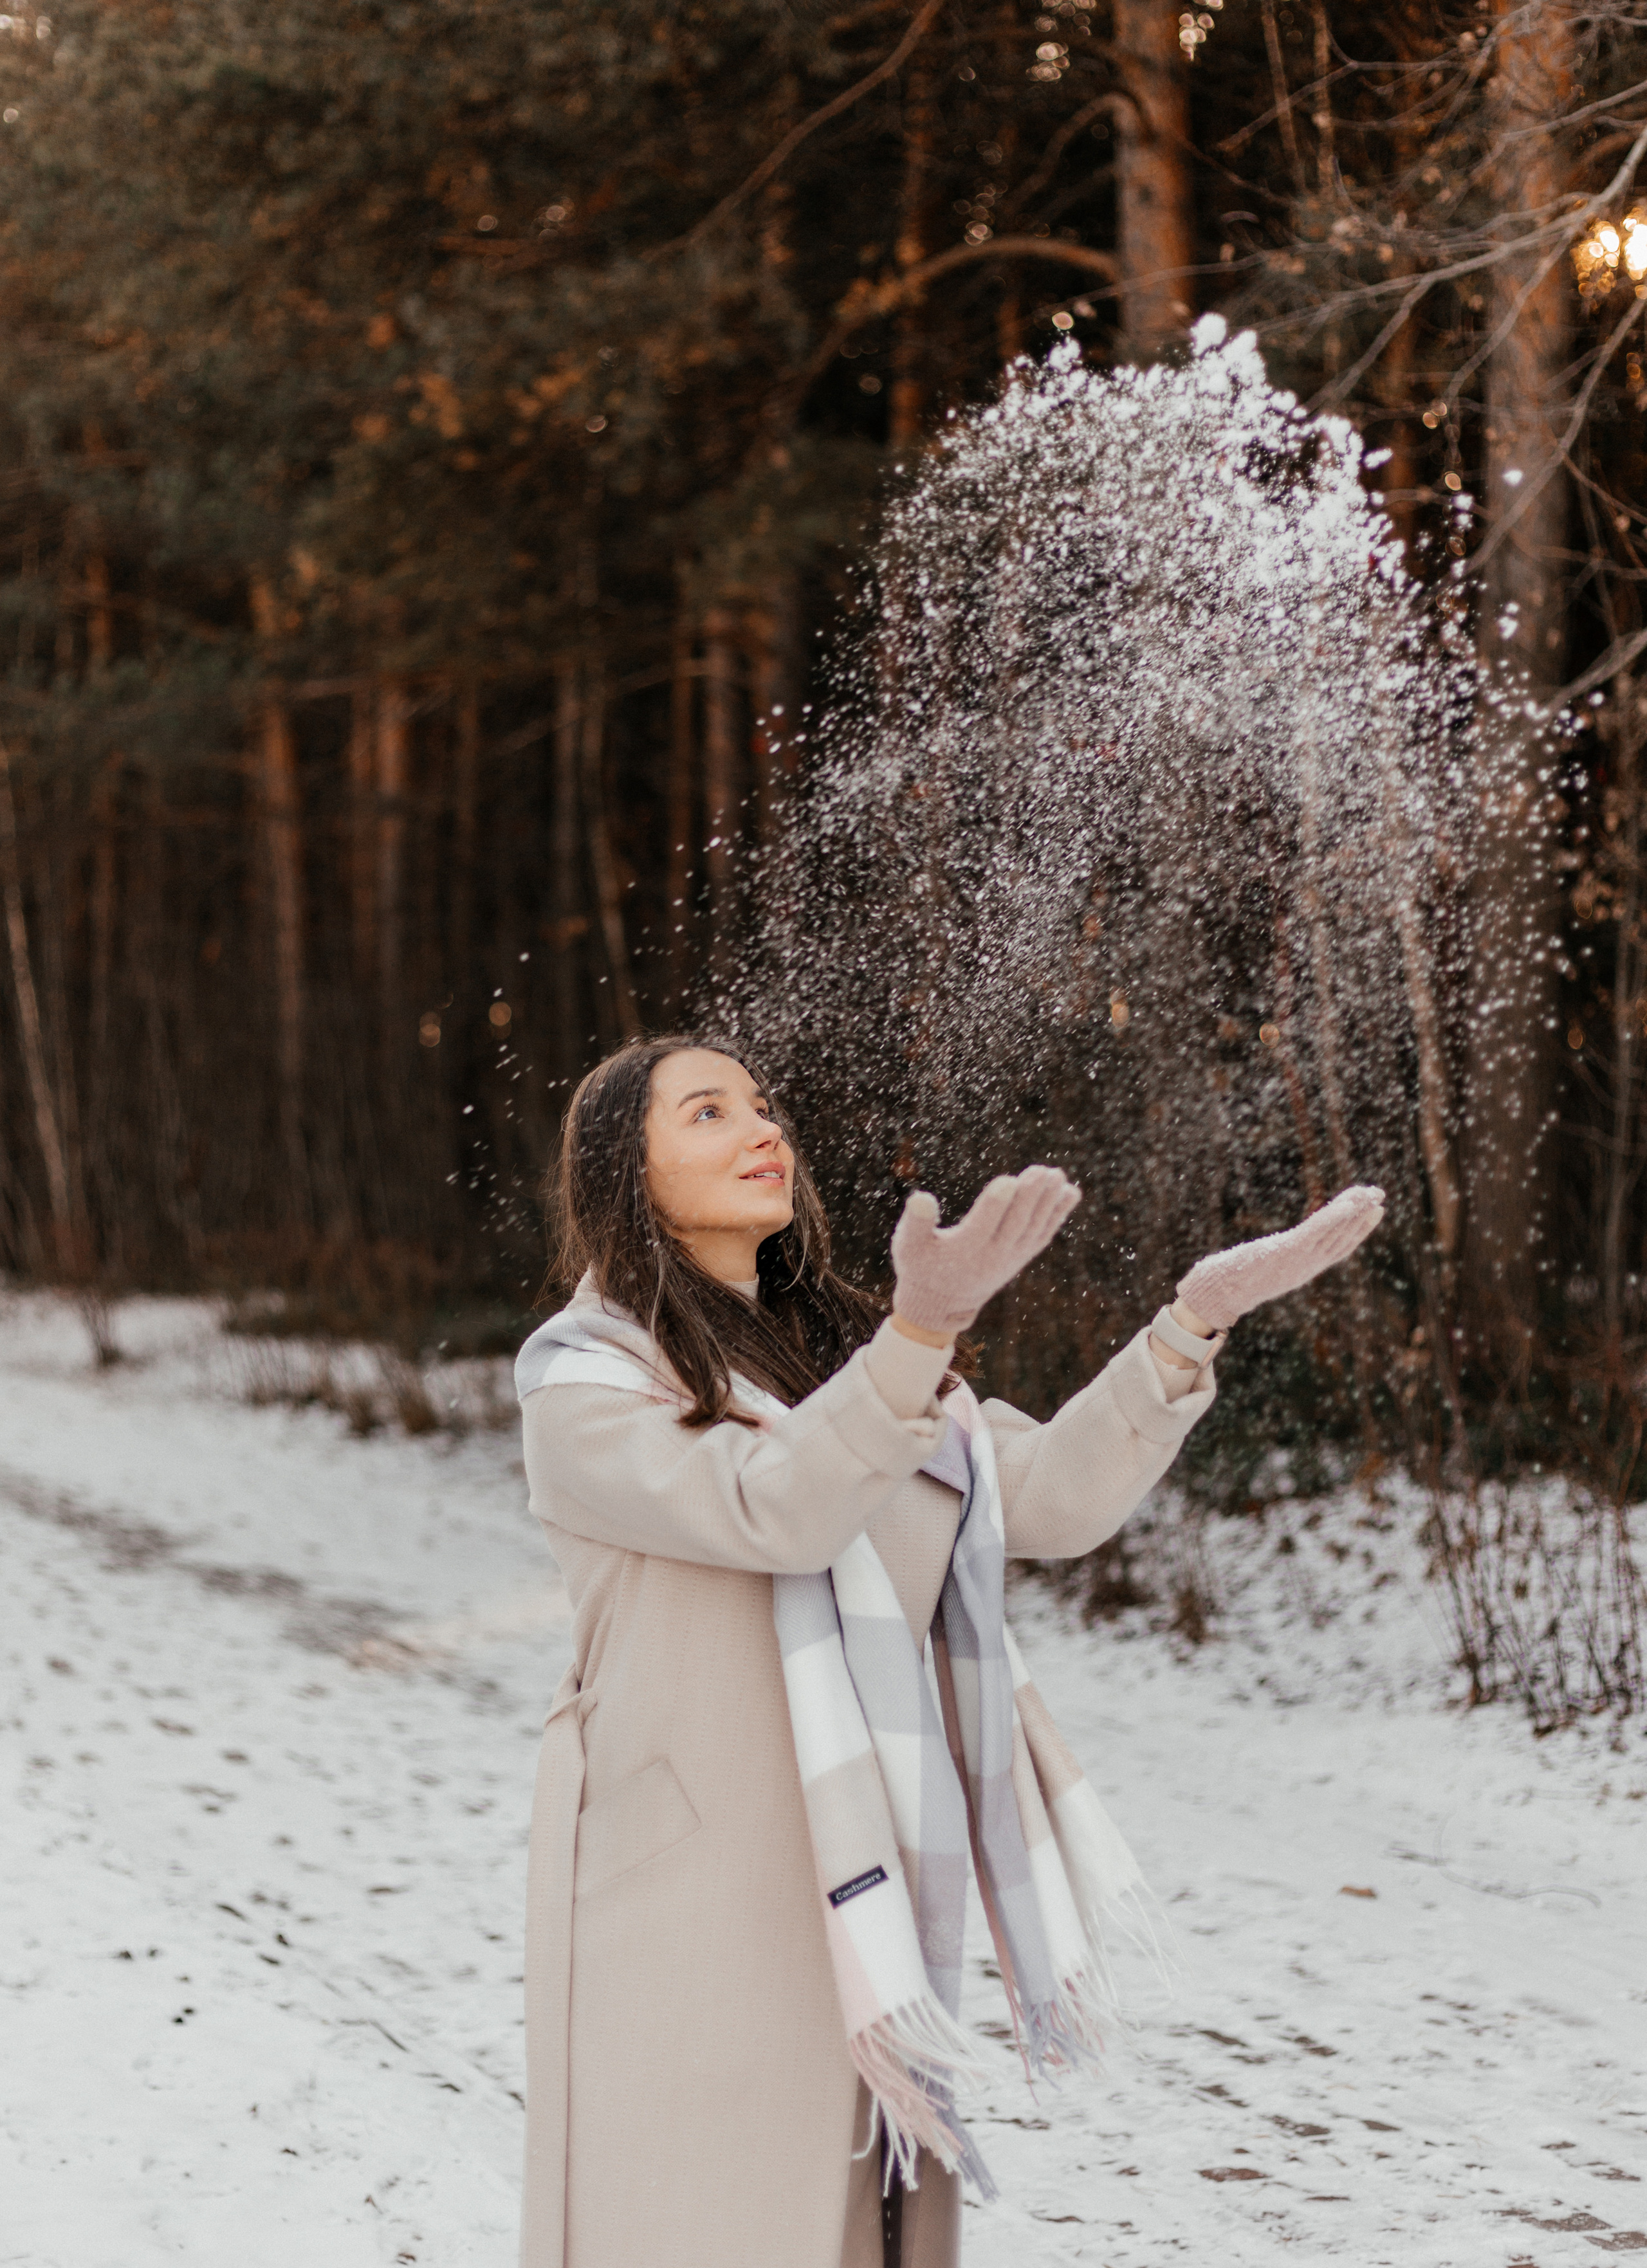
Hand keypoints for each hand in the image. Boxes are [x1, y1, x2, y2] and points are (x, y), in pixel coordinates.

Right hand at [891, 1166, 1080, 1337]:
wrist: (942, 1304)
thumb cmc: (921, 1267)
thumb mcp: (909, 1246)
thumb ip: (915, 1222)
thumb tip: (920, 1197)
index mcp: (963, 1251)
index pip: (983, 1226)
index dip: (996, 1204)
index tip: (1008, 1181)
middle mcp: (992, 1257)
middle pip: (1015, 1225)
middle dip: (1029, 1198)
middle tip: (1041, 1172)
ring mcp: (1011, 1258)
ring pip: (1033, 1228)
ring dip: (1048, 1202)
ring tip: (1058, 1175)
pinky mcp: (1021, 1256)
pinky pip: (1042, 1234)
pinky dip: (1057, 1215)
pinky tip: (1071, 1192)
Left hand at [1175, 1184, 1384, 1332]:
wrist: (1220, 1292)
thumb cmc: (1234, 1281)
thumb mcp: (1263, 1268)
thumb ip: (1275, 1259)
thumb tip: (1273, 1251)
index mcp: (1305, 1268)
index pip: (1340, 1247)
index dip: (1360, 1229)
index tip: (1374, 1210)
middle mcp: (1308, 1265)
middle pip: (1343, 1237)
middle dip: (1364, 1216)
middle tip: (1380, 1195)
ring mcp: (1301, 1259)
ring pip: (1335, 1233)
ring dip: (1355, 1212)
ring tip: (1371, 1194)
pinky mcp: (1290, 1251)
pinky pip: (1317, 1231)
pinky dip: (1335, 1217)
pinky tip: (1349, 1203)